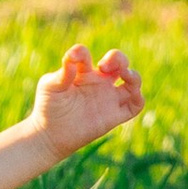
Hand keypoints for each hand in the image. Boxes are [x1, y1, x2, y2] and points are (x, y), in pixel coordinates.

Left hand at [28, 39, 144, 161]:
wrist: (51, 135)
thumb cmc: (48, 108)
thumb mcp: (50, 87)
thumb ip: (61, 73)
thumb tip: (71, 58)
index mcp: (82, 72)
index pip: (86, 55)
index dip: (81, 52)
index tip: (72, 57)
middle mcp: (98, 82)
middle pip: (118, 62)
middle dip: (117, 58)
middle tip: (104, 66)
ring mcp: (108, 98)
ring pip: (132, 81)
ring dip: (133, 75)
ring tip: (125, 74)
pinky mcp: (114, 115)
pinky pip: (135, 105)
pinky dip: (139, 97)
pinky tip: (132, 92)